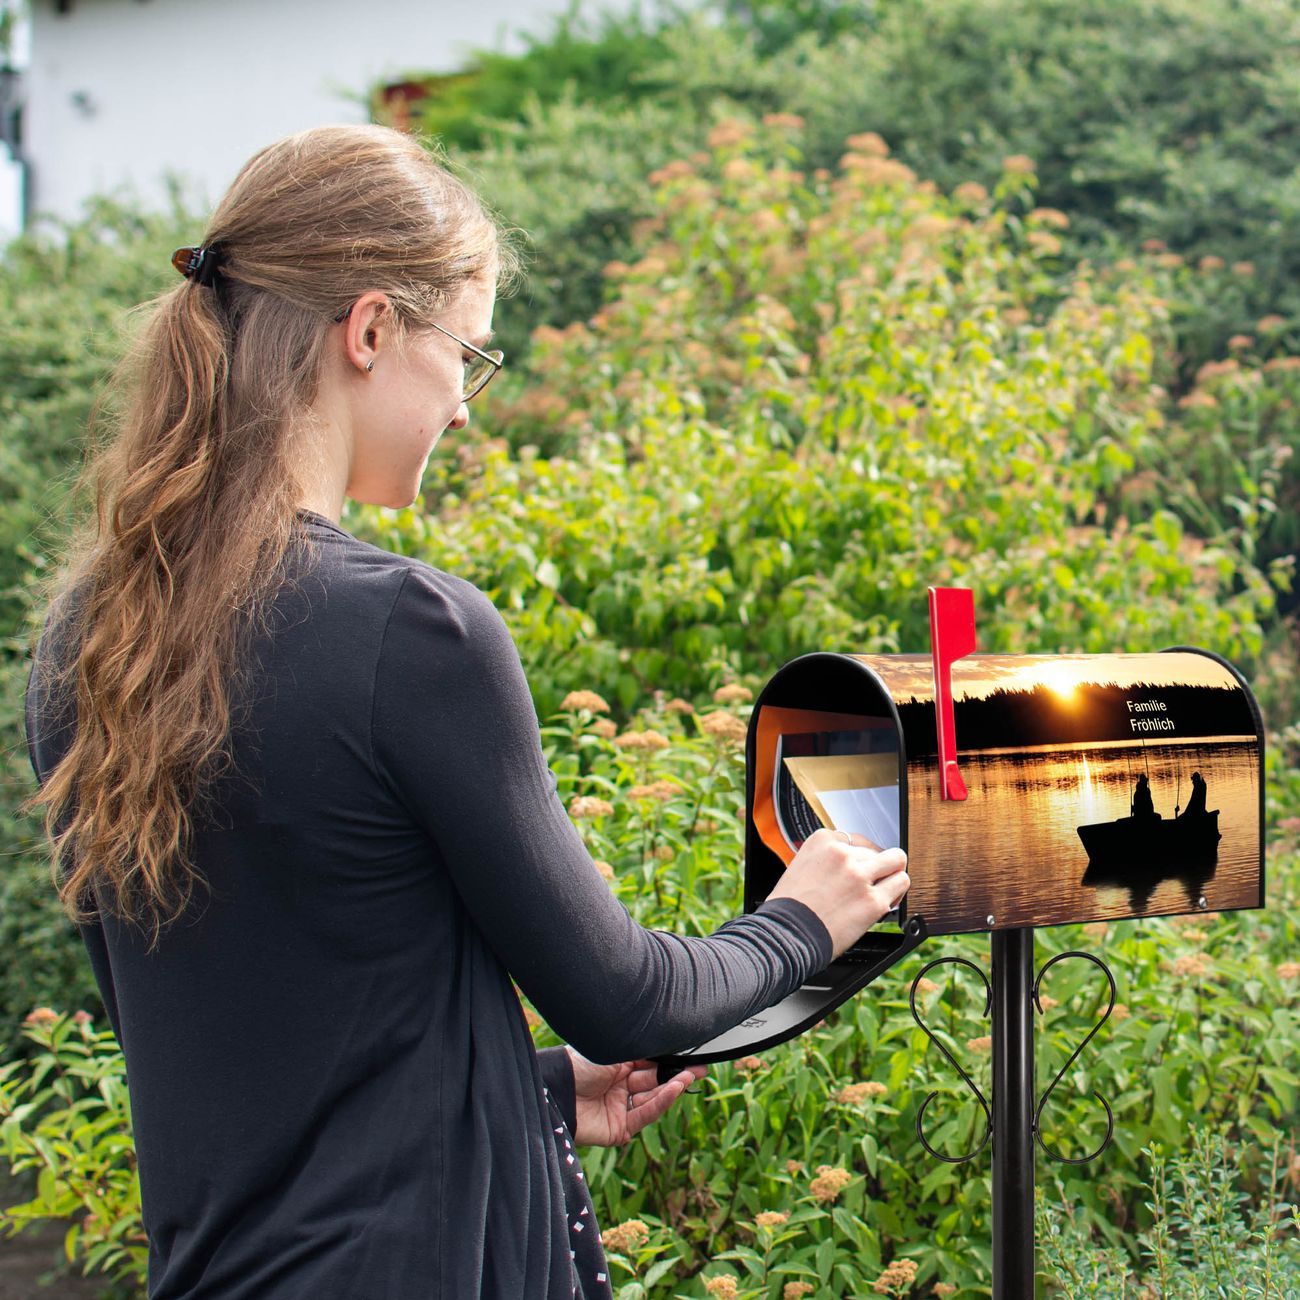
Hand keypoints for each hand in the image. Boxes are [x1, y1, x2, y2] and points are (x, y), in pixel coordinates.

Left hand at [566, 1048, 706, 1146]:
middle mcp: (618, 1086)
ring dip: (671, 1088)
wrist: (556, 1089)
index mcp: (616, 1065)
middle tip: (699, 1068)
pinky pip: (644, 1115)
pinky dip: (660, 1103)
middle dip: (676, 1074)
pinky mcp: (618, 1129)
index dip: (669, 1061)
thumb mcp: (614, 1051)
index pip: (649, 1063)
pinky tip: (674, 1089)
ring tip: (688, 1076)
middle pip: (653, 1081)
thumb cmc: (579, 1064)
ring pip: (652, 1099)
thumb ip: (642, 1052)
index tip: (691, 1055)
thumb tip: (668, 1042)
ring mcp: (619, 1108)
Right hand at [765, 827, 909, 958]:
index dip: (860, 857)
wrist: (786, 936)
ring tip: (883, 888)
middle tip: (869, 883)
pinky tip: (885, 902)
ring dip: (891, 875)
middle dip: (875, 868)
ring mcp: (859, 876)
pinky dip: (896, 894)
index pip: (857, 840)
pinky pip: (901, 884)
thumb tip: (846, 865)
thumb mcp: (800, 867)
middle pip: (876, 851)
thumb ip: (825, 860)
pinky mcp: (873, 900)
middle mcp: (842, 854)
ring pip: (897, 861)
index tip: (859, 868)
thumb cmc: (788, 908)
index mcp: (822, 841)